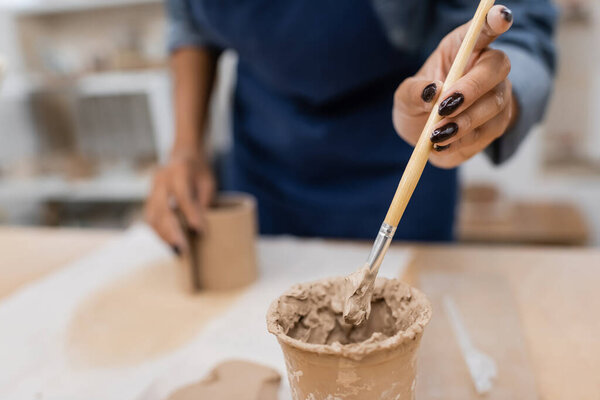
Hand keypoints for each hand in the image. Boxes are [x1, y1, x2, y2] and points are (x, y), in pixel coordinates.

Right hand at [144, 150, 215, 253]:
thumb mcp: (207, 182)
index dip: (191, 214)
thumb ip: (202, 202)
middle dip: (172, 231)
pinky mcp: (149, 199)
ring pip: (153, 216)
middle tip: (184, 250)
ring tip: (176, 252)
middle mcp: (161, 179)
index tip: (201, 231)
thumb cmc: (199, 171)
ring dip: (163, 236)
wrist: (182, 154)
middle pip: (163, 209)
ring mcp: (152, 188)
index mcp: (179, 170)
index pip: (183, 195)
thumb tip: (200, 229)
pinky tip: (168, 245)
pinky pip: (150, 219)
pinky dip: (159, 233)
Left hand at [393, 5, 517, 168]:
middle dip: (471, 88)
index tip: (500, 16)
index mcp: (462, 49)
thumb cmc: (418, 105)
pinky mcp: (498, 124)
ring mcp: (497, 96)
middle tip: (444, 107)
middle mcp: (486, 68)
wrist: (427, 138)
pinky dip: (463, 140)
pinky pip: (487, 132)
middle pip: (497, 68)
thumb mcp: (405, 97)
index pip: (482, 31)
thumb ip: (414, 91)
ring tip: (436, 134)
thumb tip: (433, 90)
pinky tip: (443, 144)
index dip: (493, 22)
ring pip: (493, 104)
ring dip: (464, 121)